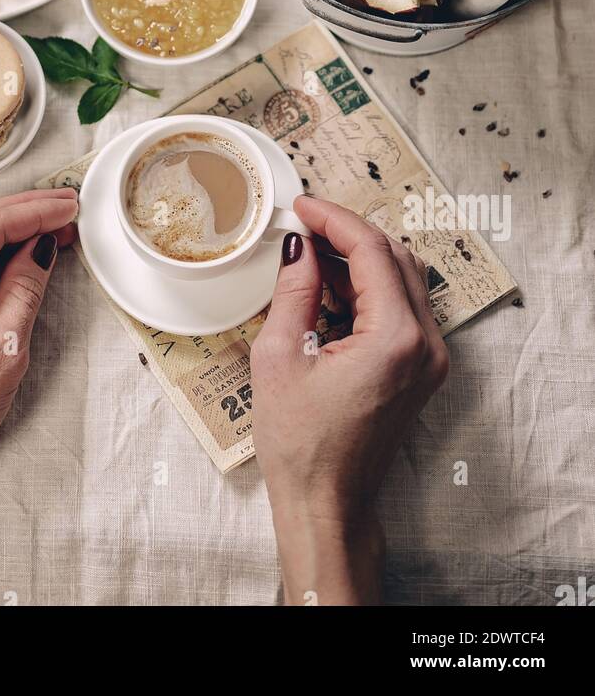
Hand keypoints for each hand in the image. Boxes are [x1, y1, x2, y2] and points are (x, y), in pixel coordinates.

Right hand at [251, 196, 448, 604]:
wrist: (328, 506)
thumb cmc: (300, 445)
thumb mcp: (281, 356)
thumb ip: (295, 289)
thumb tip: (298, 244)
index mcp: (395, 338)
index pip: (372, 250)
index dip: (334, 218)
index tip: (301, 205)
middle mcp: (425, 345)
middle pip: (395, 257)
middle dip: (348, 233)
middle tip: (304, 224)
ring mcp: (430, 359)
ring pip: (404, 279)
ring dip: (360, 259)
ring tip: (311, 255)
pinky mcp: (423, 370)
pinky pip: (403, 308)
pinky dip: (370, 288)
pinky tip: (331, 289)